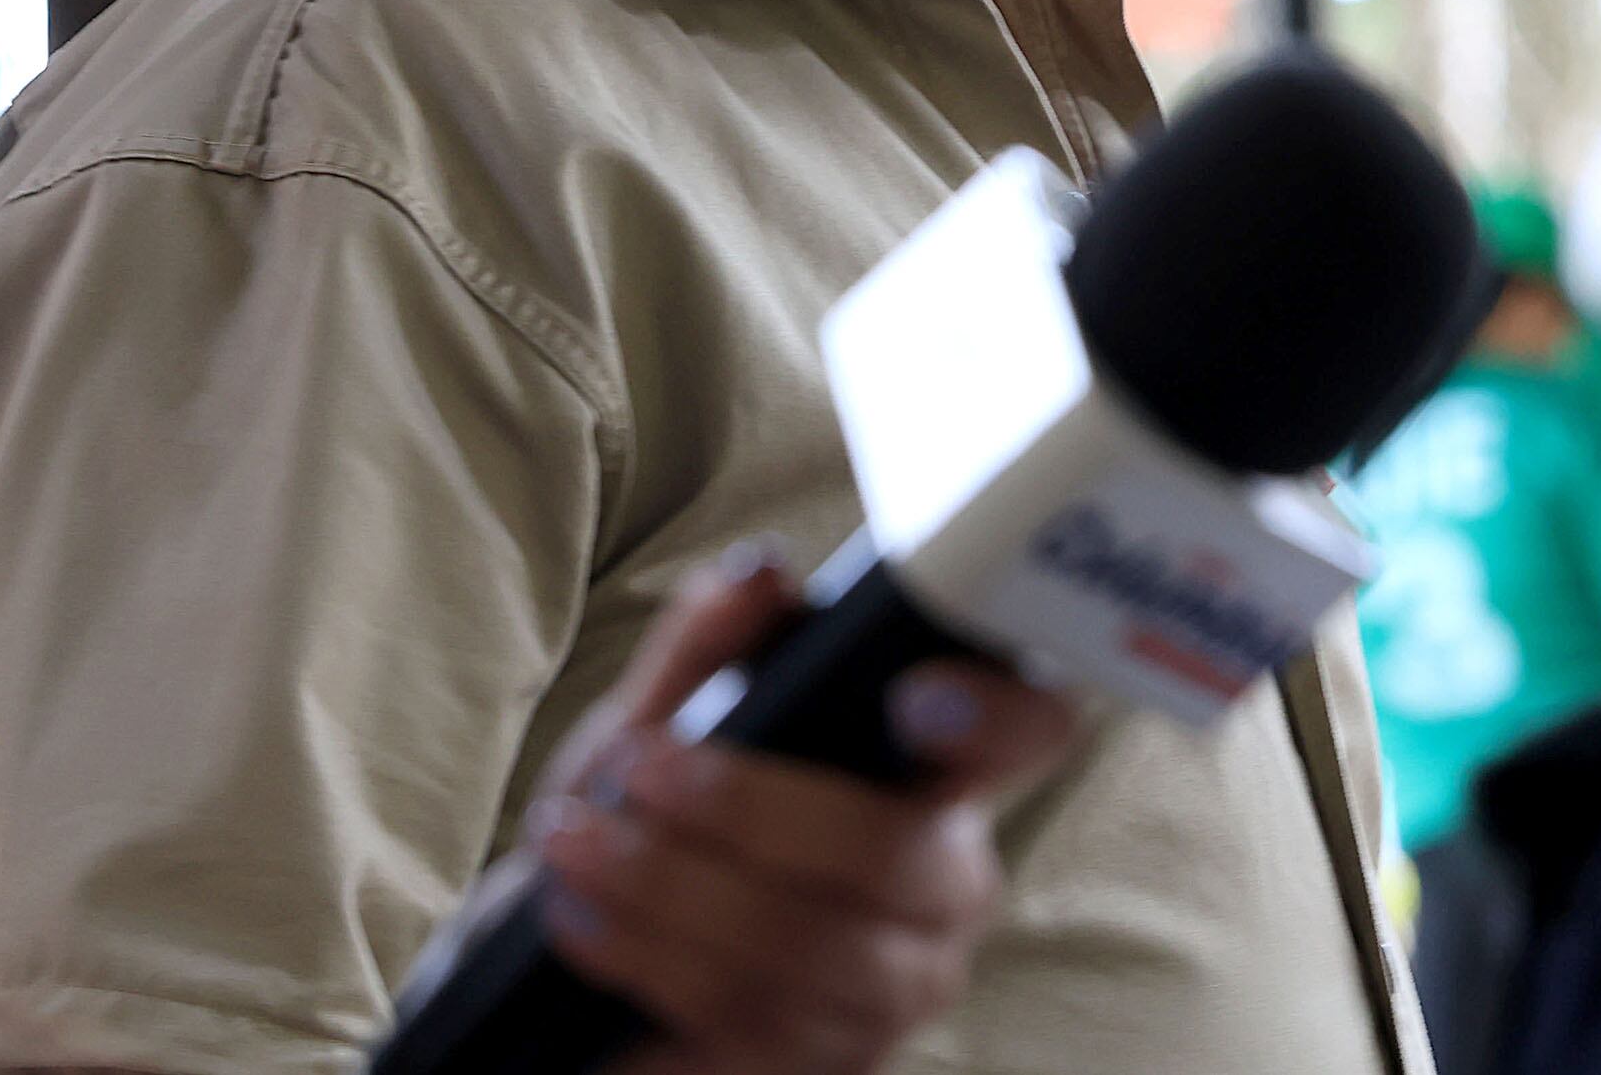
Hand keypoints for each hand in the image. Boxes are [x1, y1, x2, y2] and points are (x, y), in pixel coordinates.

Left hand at [522, 544, 1081, 1074]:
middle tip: (643, 771)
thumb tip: (760, 574)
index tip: (914, 698)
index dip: (998, 716)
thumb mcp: (662, 717)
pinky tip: (587, 918)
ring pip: (814, 948)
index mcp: (934, 773)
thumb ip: (709, 644)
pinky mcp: (825, 1065)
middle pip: (898, 858)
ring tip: (578, 844)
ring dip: (675, 890)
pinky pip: (755, 1018)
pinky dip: (653, 956)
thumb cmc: (651, 819)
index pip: (1027, 731)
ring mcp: (892, 988)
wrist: (573, 952)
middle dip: (756, 811)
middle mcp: (941, 887)